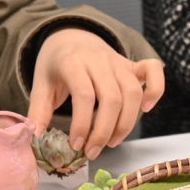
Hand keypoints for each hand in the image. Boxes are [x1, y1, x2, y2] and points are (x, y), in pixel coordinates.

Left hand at [25, 28, 164, 158]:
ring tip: (111, 142)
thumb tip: (34, 140)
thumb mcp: (41, 85)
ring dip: (126, 123)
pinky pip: (153, 72)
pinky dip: (155, 90)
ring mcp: (119, 61)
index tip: (76, 145)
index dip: (82, 124)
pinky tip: (147, 109)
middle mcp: (99, 60)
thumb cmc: (55, 66)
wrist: (69, 37)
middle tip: (93, 152)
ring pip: (133, 92)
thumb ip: (38, 112)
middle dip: (103, 131)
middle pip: (111, 98)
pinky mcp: (132, 64)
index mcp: (73, 62)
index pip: (84, 95)